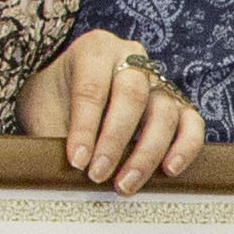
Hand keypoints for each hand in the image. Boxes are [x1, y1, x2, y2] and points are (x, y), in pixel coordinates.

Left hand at [21, 29, 206, 188]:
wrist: (66, 91)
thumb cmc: (55, 99)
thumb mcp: (42, 110)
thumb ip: (52, 135)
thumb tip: (62, 173)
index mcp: (94, 49)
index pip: (92, 88)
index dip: (85, 128)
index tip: (77, 161)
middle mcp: (131, 58)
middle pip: (133, 96)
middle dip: (115, 140)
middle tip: (98, 175)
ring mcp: (158, 80)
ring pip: (164, 111)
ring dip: (146, 152)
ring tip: (125, 184)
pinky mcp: (177, 103)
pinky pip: (191, 122)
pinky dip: (185, 146)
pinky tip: (169, 169)